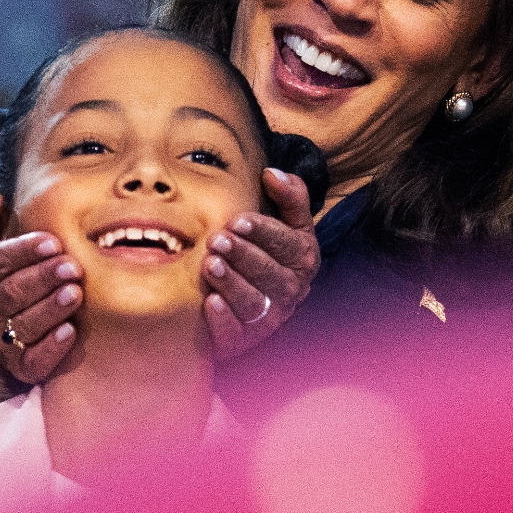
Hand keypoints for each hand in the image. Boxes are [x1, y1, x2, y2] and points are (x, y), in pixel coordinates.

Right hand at [0, 191, 84, 398]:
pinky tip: (69, 332)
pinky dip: (52, 348)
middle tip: (72, 266)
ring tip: (75, 293)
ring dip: (51, 309)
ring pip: (25, 324)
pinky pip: (34, 360)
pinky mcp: (20, 366)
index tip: (52, 242)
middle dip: (43, 278)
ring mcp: (0, 340)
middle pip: (13, 292)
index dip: (23, 252)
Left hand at [202, 167, 319, 358]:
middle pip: (269, 273)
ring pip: (253, 302)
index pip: (287, 243)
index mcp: (303, 258)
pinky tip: (210, 303)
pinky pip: (237, 332)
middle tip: (217, 240)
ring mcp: (270, 317)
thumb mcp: (290, 224)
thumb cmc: (271, 254)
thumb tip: (271, 173)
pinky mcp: (246, 339)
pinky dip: (224, 319)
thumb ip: (290, 196)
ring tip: (209, 265)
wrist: (261, 304)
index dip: (263, 231)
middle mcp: (290, 290)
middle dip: (243, 255)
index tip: (238, 220)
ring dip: (231, 283)